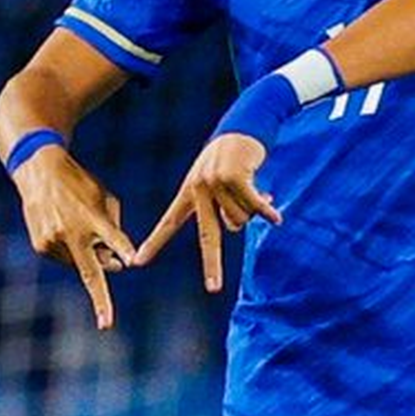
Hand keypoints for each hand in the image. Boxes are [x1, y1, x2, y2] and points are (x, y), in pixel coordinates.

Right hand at [13, 144, 134, 330]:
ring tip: (80, 227)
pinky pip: (66, 259)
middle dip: (100, 299)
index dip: (122, 249)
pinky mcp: (41, 246)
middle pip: (90, 271)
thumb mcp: (104, 198)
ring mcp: (54, 241)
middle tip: (107, 324)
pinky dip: (72, 252)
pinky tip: (66, 229)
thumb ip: (113, 230)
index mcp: (93, 217)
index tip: (132, 261)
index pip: (113, 236)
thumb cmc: (81, 186)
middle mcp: (72, 232)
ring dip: (89, 257)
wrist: (40, 172)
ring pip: (81, 265)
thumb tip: (113, 266)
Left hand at [133, 132, 281, 292]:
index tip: (137, 261)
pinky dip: (266, 211)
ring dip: (252, 208)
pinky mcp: (235, 177)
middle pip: (207, 236)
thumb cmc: (230, 158)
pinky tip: (277, 218)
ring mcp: (216, 183)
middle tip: (213, 289)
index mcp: (189, 192)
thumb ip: (226, 207)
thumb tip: (244, 226)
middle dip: (212, 264)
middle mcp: (199, 190)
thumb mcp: (219, 182)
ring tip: (253, 188)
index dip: (154, 243)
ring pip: (240, 219)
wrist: (242, 126)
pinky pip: (253, 205)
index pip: (169, 222)